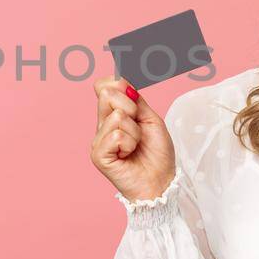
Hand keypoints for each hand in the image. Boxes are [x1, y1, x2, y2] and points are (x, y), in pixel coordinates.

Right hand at [89, 76, 176, 201]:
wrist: (161, 181)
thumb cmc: (157, 153)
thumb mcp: (150, 119)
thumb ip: (135, 99)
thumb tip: (121, 78)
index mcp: (112, 114)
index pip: (103, 86)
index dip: (120, 85)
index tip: (135, 101)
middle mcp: (102, 125)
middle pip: (107, 94)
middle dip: (132, 108)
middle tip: (139, 127)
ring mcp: (98, 140)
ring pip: (116, 116)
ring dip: (135, 131)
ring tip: (136, 145)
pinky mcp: (98, 155)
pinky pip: (116, 135)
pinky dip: (129, 143)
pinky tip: (128, 155)